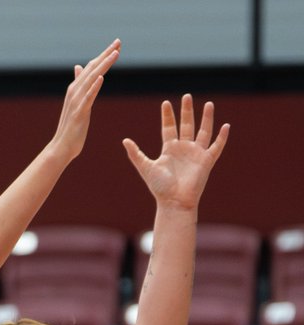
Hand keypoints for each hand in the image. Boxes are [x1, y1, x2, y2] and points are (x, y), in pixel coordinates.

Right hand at [48, 39, 120, 162]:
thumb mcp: (77, 103)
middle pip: (93, 69)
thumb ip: (80, 85)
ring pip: (92, 79)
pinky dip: (94, 87)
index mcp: (75, 89)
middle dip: (106, 54)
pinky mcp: (79, 113)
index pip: (91, 67)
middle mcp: (75, 91)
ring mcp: (77, 102)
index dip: (103, 55)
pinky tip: (102, 77)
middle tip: (119, 41)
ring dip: (104, 65)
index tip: (116, 45)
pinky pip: (88, 98)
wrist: (61, 147)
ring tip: (115, 54)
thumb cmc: (71, 127)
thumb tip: (79, 67)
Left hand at [122, 95, 228, 210]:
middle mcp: (184, 149)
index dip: (167, 116)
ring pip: (203, 131)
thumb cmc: (160, 187)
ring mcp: (196, 154)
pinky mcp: (206, 161)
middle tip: (186, 96)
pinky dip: (222, 137)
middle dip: (186, 111)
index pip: (169, 128)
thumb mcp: (146, 167)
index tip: (166, 103)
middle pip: (186, 125)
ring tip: (208, 104)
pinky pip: (216, 147)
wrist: (174, 201)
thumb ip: (136, 154)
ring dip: (206, 118)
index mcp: (170, 150)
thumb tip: (124, 141)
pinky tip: (226, 126)